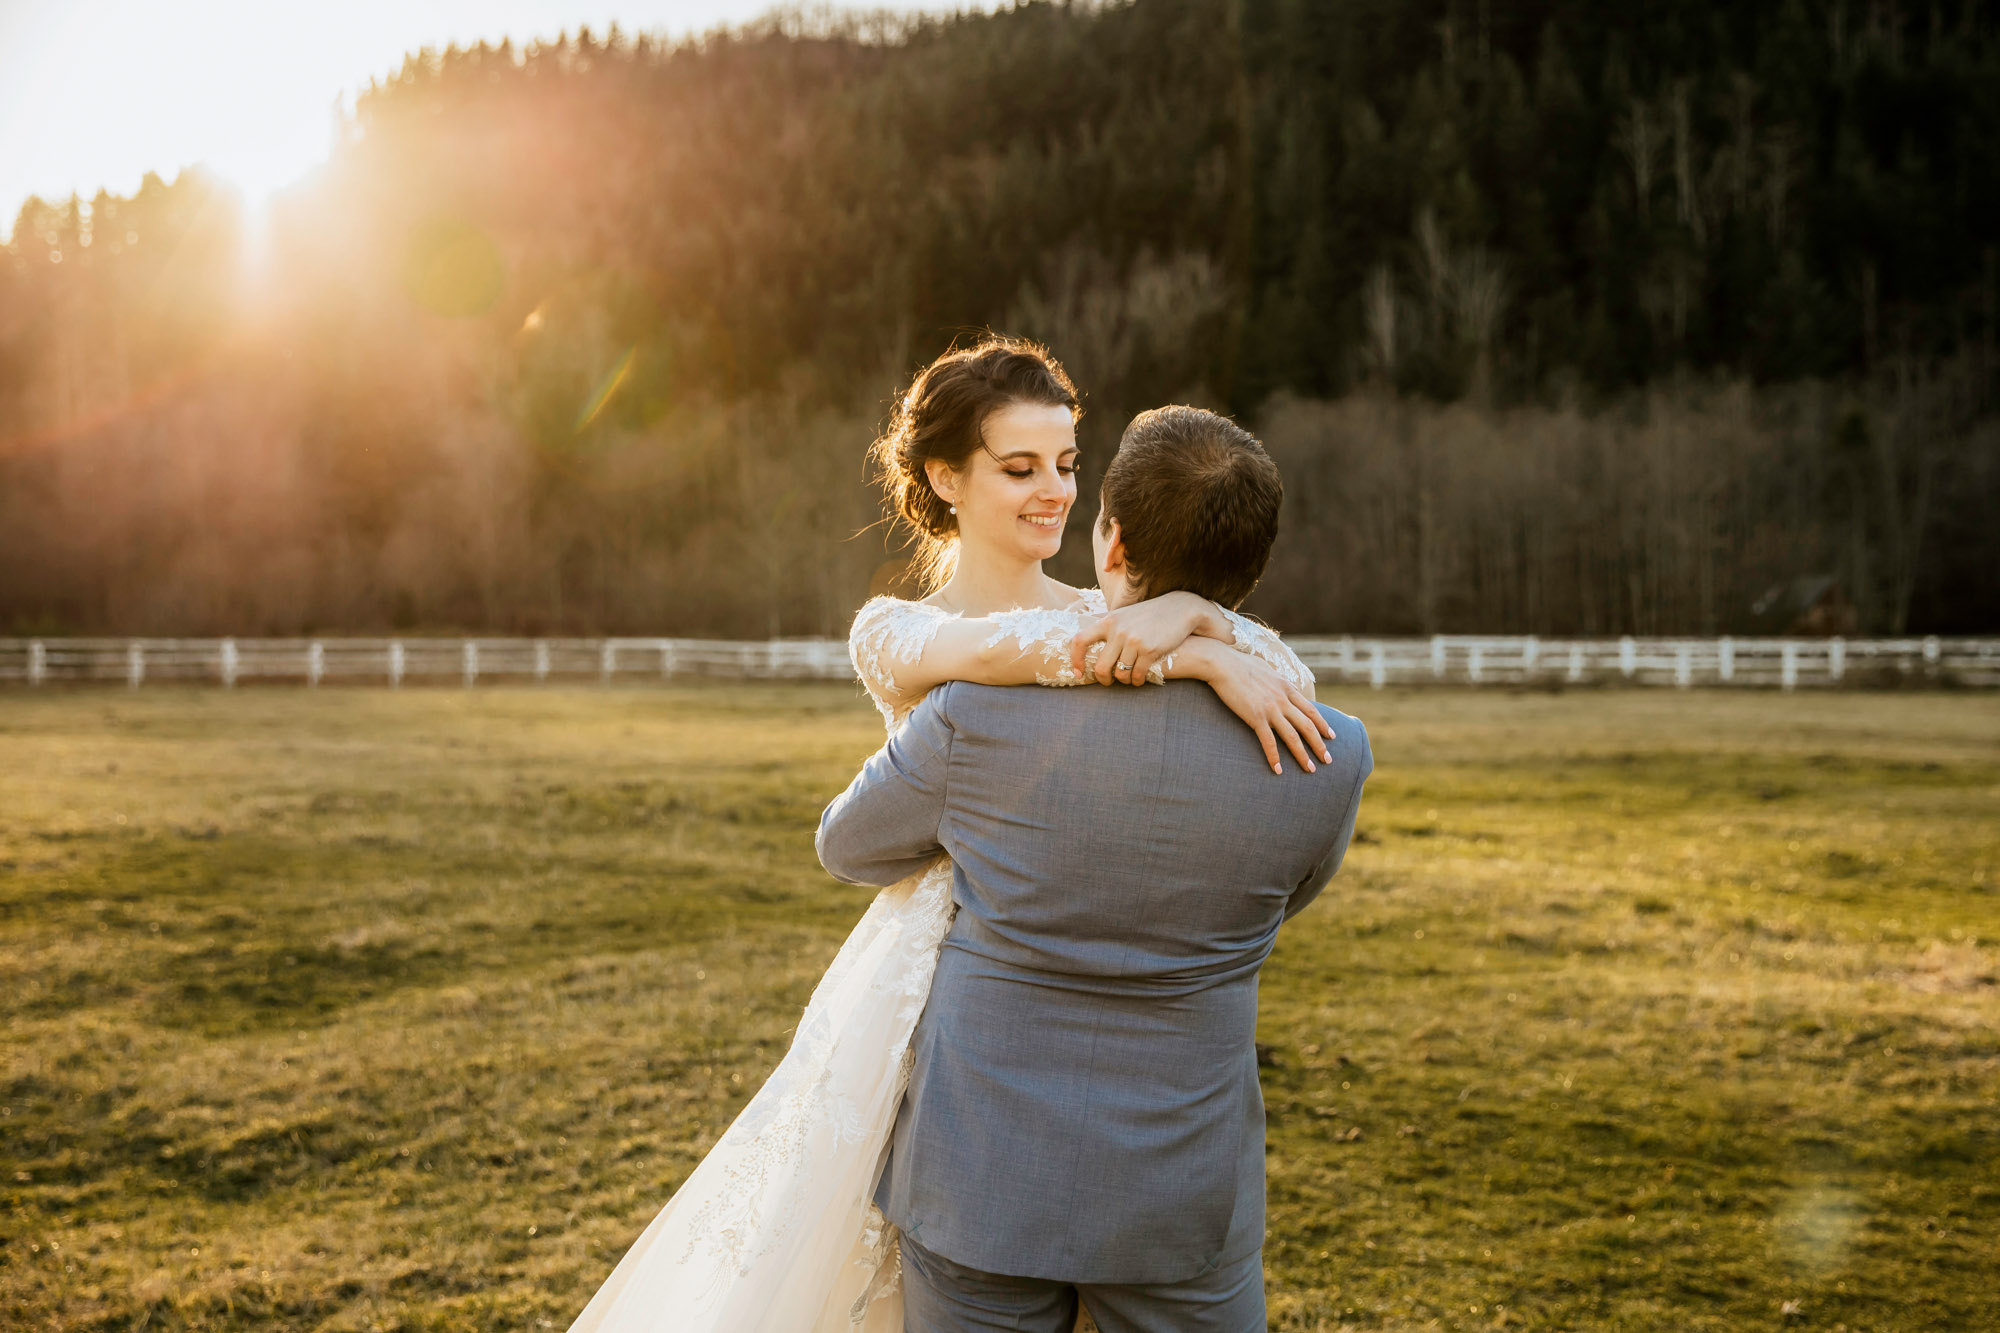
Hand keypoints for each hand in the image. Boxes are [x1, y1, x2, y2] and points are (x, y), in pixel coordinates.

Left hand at [1070, 591, 1219, 685]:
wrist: (1180, 609)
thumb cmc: (1149, 614)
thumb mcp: (1125, 614)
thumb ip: (1107, 624)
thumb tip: (1086, 635)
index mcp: (1108, 621)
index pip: (1079, 640)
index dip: (1075, 660)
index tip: (1079, 672)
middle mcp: (1118, 630)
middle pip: (1101, 666)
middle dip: (1103, 679)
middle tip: (1108, 681)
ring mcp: (1134, 640)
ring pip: (1120, 673)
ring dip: (1123, 681)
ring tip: (1128, 679)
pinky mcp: (1150, 650)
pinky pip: (1137, 675)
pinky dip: (1136, 681)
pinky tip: (1139, 679)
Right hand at [1183, 639, 1334, 774]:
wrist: (1222, 664)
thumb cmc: (1239, 664)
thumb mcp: (1266, 670)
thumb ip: (1276, 681)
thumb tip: (1279, 685)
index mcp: (1287, 688)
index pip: (1311, 710)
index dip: (1323, 724)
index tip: (1332, 736)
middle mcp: (1283, 699)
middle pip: (1308, 726)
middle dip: (1320, 745)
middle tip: (1328, 760)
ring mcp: (1271, 709)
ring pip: (1293, 736)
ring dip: (1303, 755)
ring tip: (1310, 769)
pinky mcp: (1256, 717)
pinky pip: (1268, 741)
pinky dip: (1274, 757)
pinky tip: (1277, 770)